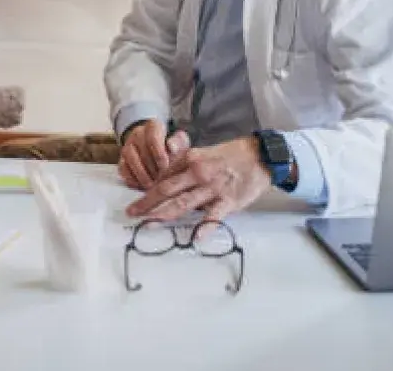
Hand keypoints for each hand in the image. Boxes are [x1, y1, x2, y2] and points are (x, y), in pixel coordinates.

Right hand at [117, 119, 173, 189]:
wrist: (158, 149)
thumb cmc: (171, 147)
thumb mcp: (179, 142)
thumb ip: (178, 143)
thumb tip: (171, 147)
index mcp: (153, 126)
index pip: (152, 137)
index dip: (159, 153)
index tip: (165, 166)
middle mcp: (138, 133)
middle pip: (142, 151)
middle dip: (152, 168)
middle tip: (161, 180)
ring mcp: (128, 146)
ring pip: (131, 160)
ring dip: (142, 175)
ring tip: (152, 185)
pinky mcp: (122, 159)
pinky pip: (123, 169)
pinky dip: (132, 179)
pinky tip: (141, 186)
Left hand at [125, 136, 270, 222]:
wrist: (260, 155)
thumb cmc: (231, 156)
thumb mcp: (203, 153)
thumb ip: (184, 165)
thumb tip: (165, 179)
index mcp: (190, 160)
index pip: (164, 176)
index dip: (148, 189)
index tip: (138, 201)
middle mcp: (197, 173)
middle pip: (166, 189)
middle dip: (147, 202)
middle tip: (132, 213)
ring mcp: (212, 188)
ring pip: (184, 203)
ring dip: (164, 214)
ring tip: (148, 224)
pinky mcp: (229, 200)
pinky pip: (214, 216)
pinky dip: (205, 227)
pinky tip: (195, 238)